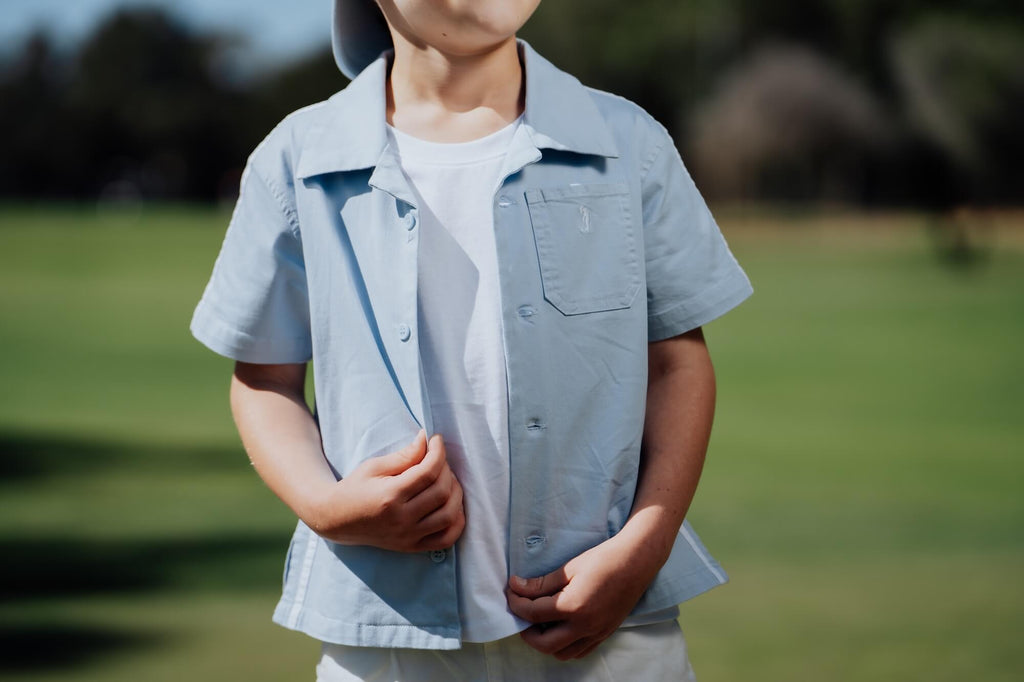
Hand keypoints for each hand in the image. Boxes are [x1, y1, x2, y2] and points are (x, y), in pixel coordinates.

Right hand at [308, 430, 464, 552]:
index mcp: (390, 496)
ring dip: (455, 493)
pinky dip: (457, 522)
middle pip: (441, 492)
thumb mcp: (375, 466)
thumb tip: (426, 440)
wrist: (337, 519)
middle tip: (439, 459)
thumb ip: (404, 455)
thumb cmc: (355, 488)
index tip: (436, 440)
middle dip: (447, 469)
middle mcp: (401, 519)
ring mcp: (408, 536)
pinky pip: (446, 539)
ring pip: (449, 515)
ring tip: (446, 480)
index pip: (428, 472)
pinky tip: (453, 505)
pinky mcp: (412, 546)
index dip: (438, 452)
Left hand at [506, 534, 660, 659]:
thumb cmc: (603, 560)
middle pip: (544, 643)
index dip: (517, 603)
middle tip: (521, 613)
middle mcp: (585, 626)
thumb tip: (516, 587)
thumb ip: (541, 583)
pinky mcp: (605, 634)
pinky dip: (565, 645)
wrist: (636, 562)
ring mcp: (597, 633)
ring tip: (540, 622)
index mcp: (573, 607)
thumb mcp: (569, 568)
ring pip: (562, 654)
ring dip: (546, 642)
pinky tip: (561, 628)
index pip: (534, 613)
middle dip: (526, 631)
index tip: (511, 590)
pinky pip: (580, 651)